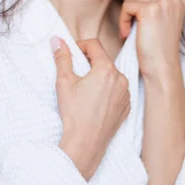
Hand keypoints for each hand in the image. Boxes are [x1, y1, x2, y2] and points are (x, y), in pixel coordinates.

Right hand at [51, 37, 130, 180]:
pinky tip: (93, 102)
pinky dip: (106, 90)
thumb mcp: (64, 82)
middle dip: (89, 63)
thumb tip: (57, 40)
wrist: (85, 143)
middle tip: (75, 74)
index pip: (94, 45)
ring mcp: (126, 94)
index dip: (80, 46)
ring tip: (84, 90)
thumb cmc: (74, 113)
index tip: (71, 54)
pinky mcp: (126, 106)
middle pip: (103, 60)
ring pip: (111, 76)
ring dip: (98, 76)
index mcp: (107, 69)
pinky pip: (117, 90)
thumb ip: (62, 57)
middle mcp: (121, 79)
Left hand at [119, 0, 184, 79]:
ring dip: (126, 13)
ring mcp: (164, 1)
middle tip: (130, 22)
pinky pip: (127, 5)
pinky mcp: (150, 9)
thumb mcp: (162, 14)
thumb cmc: (158, 43)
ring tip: (130, 29)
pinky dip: (123, 19)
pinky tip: (126, 32)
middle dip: (130, 3)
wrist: (161, 64)